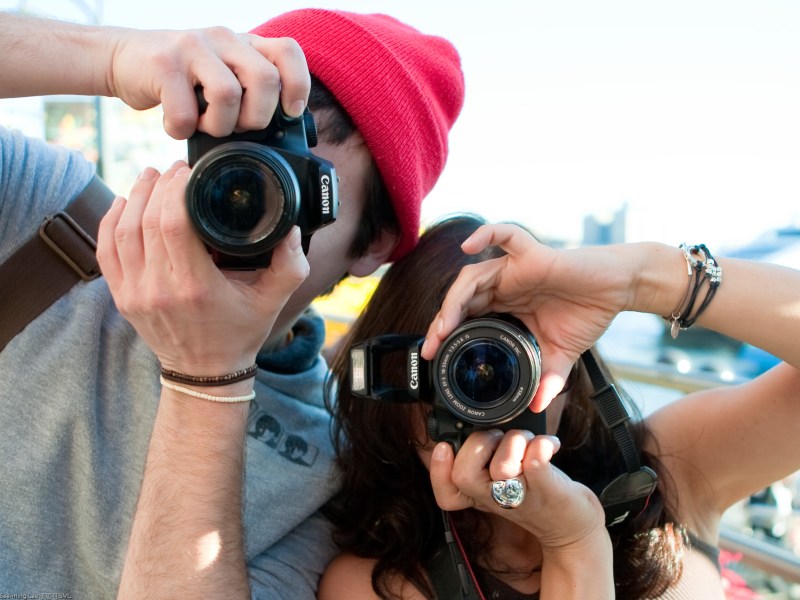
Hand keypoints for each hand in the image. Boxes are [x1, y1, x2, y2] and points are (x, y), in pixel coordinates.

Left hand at [96, 162, 309, 374]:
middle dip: (158, 185)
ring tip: (152, 176)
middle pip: (146, 218)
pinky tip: (125, 202)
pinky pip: (105, 250)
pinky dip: (111, 220)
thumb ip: (290, 264)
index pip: (173, 222)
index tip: (191, 171)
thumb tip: (293, 226)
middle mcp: (158, 288)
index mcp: (195, 286)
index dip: (177, 187)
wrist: (206, 373)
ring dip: (134, 196)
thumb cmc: (239, 334)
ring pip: (121, 229)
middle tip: (176, 169)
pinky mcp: (121, 296)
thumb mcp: (274, 300)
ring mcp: (134, 293)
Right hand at [108, 27, 309, 137]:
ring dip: (219, 126)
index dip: (297, 86)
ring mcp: (193, 46)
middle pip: (265, 80)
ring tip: (204, 125)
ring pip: (228, 95)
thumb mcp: (221, 76)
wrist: (122, 58)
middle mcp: (223, 38)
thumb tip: (281, 133)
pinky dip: (181, 130)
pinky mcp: (164, 63)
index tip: (288, 113)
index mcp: (244, 43)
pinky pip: (185, 112)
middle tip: (238, 126)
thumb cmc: (181, 79)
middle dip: (257, 118)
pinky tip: (176, 125)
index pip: (288, 52)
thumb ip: (249, 92)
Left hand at [422, 224, 636, 410]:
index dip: (447, 334)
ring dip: (454, 300)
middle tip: (432, 348)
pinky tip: (469, 246)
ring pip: (473, 276)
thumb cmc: (585, 314)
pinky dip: (486, 234)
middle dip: (442, 322)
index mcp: (504, 306)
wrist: (617, 289)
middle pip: (461, 299)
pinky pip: (507, 236)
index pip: (465, 317)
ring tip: (444, 325)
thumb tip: (539, 406)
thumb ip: (547, 379)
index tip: (435, 357)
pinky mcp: (534, 254)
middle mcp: (503, 285)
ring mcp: (515, 268)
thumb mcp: (560, 356)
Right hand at [429, 430, 605, 551]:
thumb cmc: (533, 492)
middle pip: (464, 476)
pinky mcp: (547, 490)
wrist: (572, 526)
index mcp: (480, 495)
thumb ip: (483, 461)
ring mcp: (520, 496)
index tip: (443, 447)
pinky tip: (549, 443)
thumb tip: (470, 424)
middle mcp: (495, 499)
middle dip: (479, 443)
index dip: (437, 471)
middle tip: (499, 438)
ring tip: (528, 440)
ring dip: (516, 439)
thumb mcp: (500, 482)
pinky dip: (540, 446)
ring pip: (502, 466)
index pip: (446, 494)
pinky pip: (535, 465)